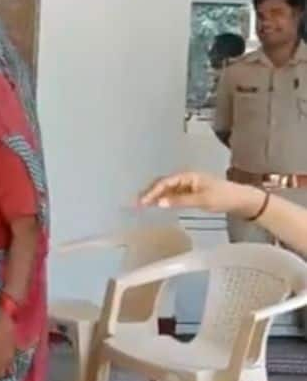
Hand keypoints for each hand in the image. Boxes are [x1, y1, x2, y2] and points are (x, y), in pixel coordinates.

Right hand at [138, 171, 264, 217]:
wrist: (243, 201)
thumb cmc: (224, 198)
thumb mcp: (202, 200)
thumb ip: (180, 201)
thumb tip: (159, 203)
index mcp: (188, 175)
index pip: (164, 182)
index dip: (151, 192)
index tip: (141, 202)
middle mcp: (186, 178)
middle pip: (162, 183)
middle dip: (149, 192)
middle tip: (136, 204)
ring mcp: (188, 185)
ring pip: (166, 189)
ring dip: (154, 196)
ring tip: (142, 205)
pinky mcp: (191, 192)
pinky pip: (172, 194)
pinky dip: (163, 199)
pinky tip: (158, 205)